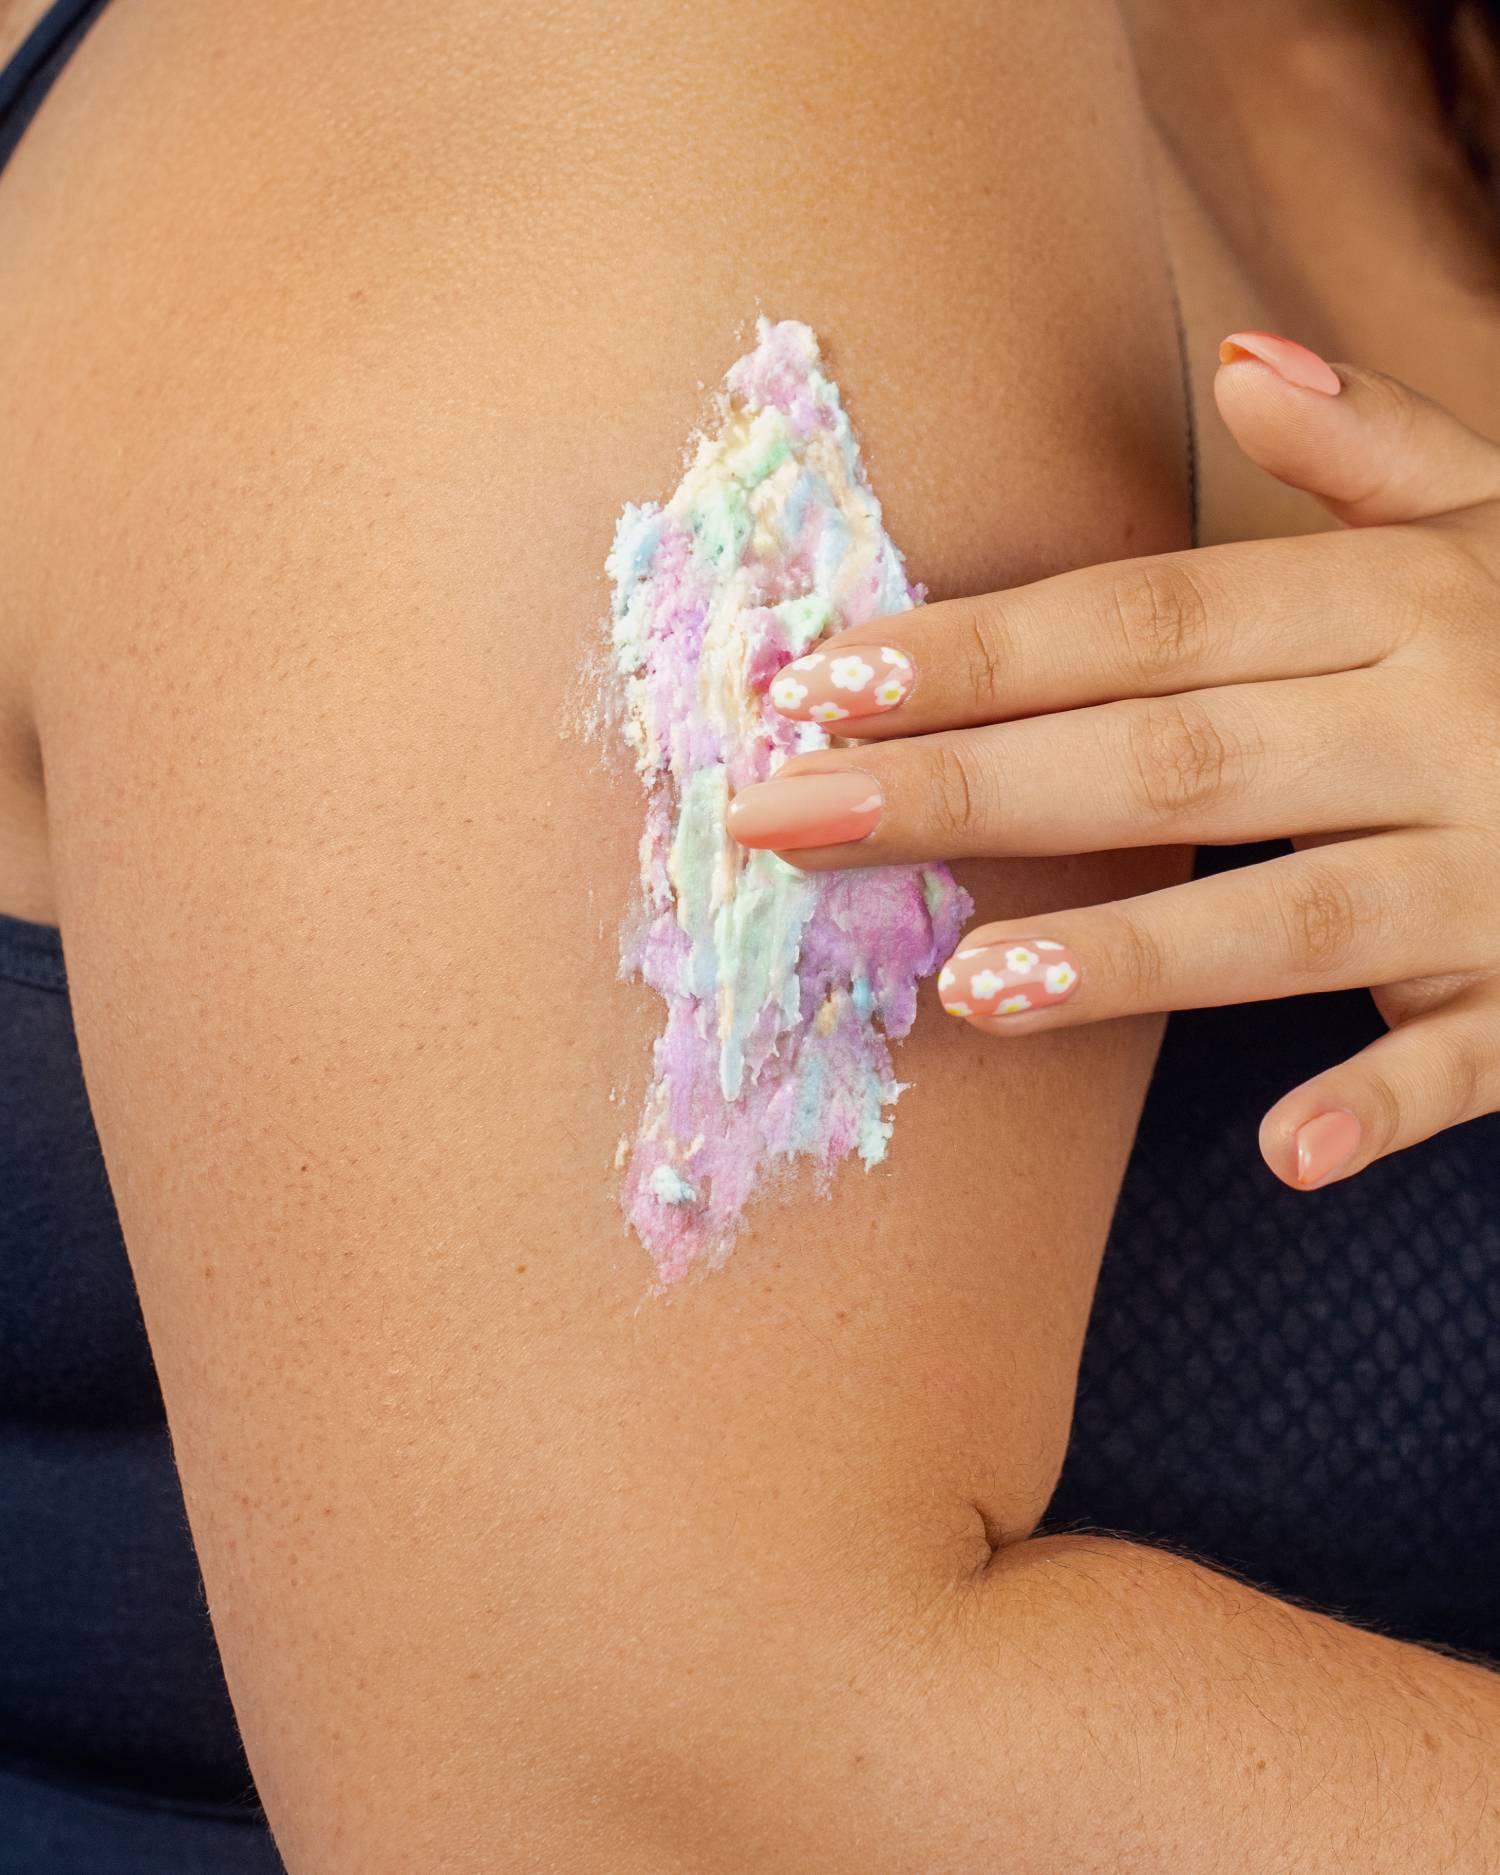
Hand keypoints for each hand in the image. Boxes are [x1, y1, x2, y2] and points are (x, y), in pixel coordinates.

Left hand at [726, 332, 1499, 1190]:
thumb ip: (1376, 449)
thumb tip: (1244, 354)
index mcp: (1398, 601)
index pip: (1145, 617)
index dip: (979, 650)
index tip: (814, 684)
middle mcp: (1440, 719)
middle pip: (1167, 754)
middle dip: (966, 790)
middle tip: (783, 822)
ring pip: (1292, 914)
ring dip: (1135, 952)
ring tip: (970, 985)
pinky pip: (1468, 1058)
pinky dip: (1384, 1099)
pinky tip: (1280, 1153)